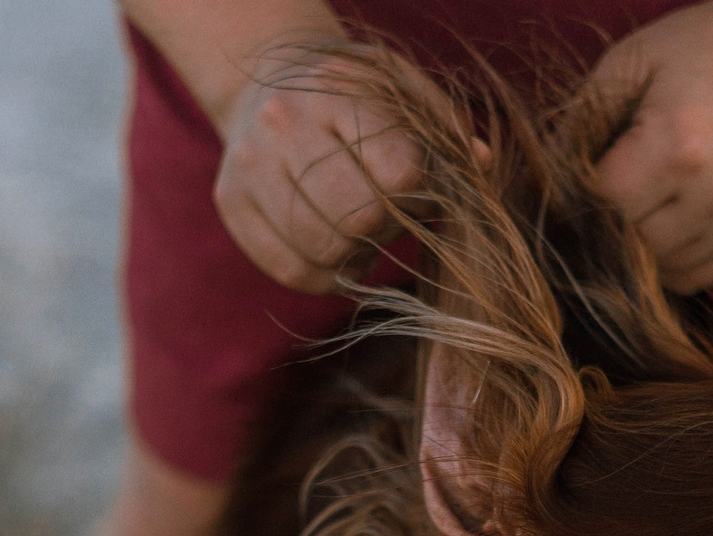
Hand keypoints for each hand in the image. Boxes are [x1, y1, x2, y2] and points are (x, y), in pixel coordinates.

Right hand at [213, 53, 425, 294]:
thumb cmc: (351, 96)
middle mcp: (283, 123)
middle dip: (386, 229)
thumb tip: (480, 166)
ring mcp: (250, 166)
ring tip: (362, 235)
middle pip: (358, 218)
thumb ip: (444, 128)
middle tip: (387, 216)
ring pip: (321, 250)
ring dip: (355, 257)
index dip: (419, 195)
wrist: (265, 83)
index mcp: (336, 90)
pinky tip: (336, 252)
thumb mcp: (401, 89)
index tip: (416, 188)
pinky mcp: (232, 204)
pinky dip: (325, 276)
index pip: (399, 173)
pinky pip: (290, 270)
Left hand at [583, 1, 712, 293]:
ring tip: (633, 204)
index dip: (570, 199)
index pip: (599, 206)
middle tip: (594, 196)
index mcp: (679, 145)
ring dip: (635, 250)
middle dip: (599, 228)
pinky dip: (670, 262)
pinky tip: (663, 222)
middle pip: (627, 248)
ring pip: (659, 272)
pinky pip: (696, 277)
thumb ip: (577, 126)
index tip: (563, 183)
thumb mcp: (627, 64)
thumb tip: (536, 186)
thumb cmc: (701, 46)